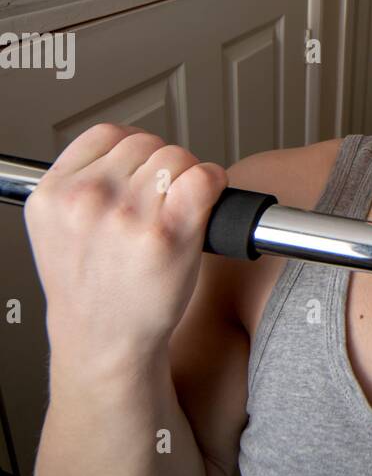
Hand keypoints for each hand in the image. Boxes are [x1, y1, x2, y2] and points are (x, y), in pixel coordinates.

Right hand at [24, 123, 228, 363]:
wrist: (105, 341)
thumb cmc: (93, 290)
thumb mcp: (58, 228)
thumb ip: (80, 183)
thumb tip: (126, 150)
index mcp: (54, 193)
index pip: (108, 134)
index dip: (133, 152)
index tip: (140, 173)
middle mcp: (87, 200)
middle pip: (147, 144)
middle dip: (161, 168)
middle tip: (161, 202)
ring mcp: (127, 216)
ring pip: (177, 158)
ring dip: (187, 178)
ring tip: (176, 211)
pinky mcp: (168, 235)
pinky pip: (204, 177)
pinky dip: (214, 183)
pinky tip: (206, 201)